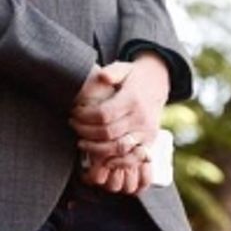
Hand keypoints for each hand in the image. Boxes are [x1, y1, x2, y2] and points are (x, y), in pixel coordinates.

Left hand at [70, 55, 169, 195]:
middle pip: (109, 132)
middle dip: (86, 131)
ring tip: (81, 143)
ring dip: (97, 149)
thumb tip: (102, 76)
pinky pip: (134, 158)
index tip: (74, 113)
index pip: (104, 114)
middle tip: (73, 125)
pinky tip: (103, 160)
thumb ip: (112, 72)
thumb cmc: (134, 77)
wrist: (157, 84)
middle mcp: (140, 118)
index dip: (85, 117)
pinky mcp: (149, 142)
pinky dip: (118, 162)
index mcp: (132, 99)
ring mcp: (146, 132)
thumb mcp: (124, 68)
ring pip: (119, 148)